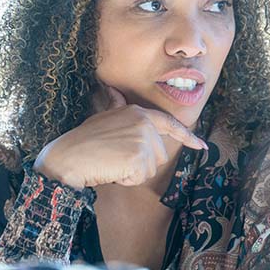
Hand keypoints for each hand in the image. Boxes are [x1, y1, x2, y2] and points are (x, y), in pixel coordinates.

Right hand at [32, 83, 206, 188]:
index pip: (170, 124)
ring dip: (133, 172)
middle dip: (142, 162)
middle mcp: (145, 123)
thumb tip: (113, 89)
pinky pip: (140, 178)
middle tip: (117, 156)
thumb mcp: (104, 117)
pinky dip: (126, 179)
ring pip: (151, 168)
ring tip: (112, 161)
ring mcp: (143, 139)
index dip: (188, 137)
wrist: (67, 156)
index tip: (202, 146)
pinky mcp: (138, 156)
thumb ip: (117, 106)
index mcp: (140, 113)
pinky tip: (111, 170)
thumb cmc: (84, 139)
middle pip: (160, 154)